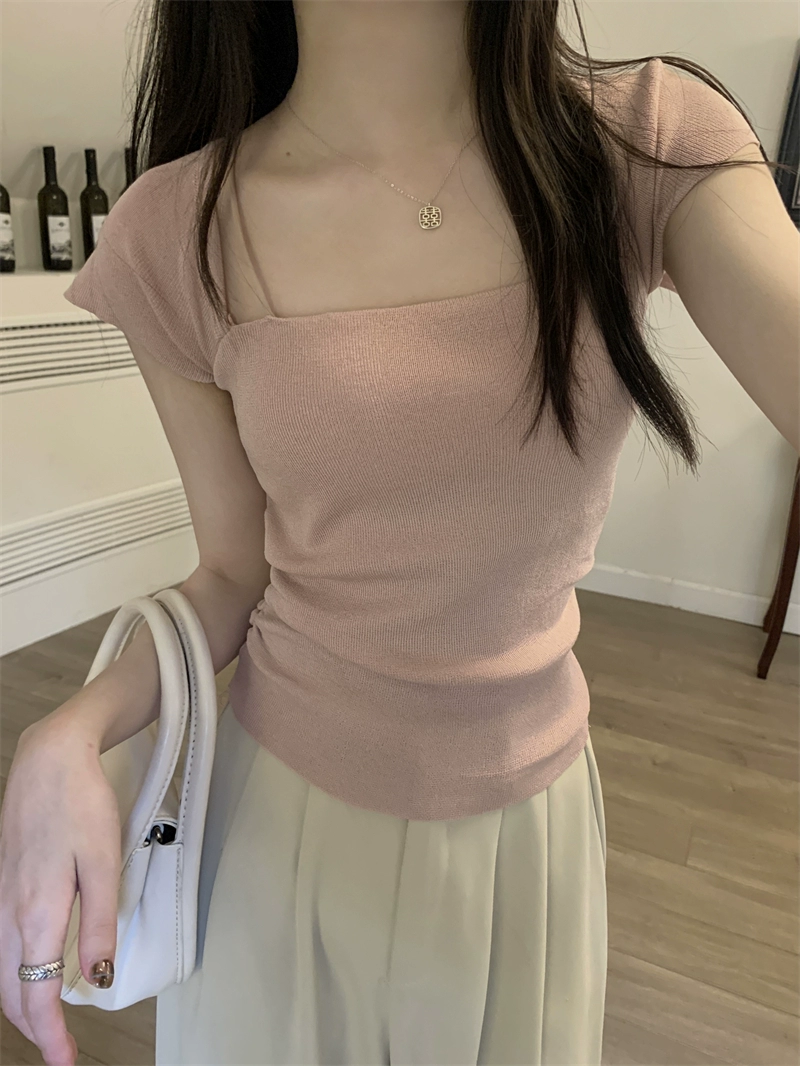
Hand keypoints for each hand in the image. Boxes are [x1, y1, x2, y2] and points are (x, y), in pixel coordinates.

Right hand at [0, 710, 121, 1065]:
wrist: (49, 759)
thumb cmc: (80, 805)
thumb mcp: (103, 864)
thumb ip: (98, 926)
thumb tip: (97, 981)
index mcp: (36, 915)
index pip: (35, 997)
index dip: (51, 1039)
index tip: (67, 1064)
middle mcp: (9, 914)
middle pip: (11, 993)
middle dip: (34, 1029)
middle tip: (61, 1051)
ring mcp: (0, 898)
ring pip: (2, 972)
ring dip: (21, 1004)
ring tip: (49, 1022)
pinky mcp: (3, 883)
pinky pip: (0, 946)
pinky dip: (13, 974)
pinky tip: (31, 970)